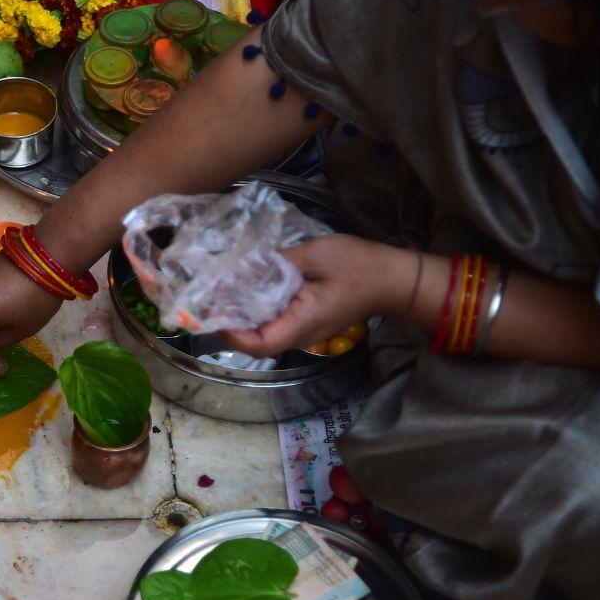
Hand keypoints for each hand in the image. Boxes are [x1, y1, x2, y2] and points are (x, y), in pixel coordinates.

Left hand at [219, 235, 407, 357]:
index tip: (214, 311)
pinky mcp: (304, 320)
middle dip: (228, 323)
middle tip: (207, 297)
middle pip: (255, 341)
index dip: (232, 334)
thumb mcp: (317, 255)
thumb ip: (279, 262)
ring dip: (240, 315)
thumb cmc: (359, 266)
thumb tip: (244, 267)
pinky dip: (256, 308)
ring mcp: (303, 329)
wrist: (392, 278)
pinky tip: (244, 287)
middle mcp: (300, 334)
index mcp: (303, 323)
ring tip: (220, 290)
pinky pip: (274, 320)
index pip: (260, 344)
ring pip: (263, 332)